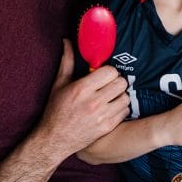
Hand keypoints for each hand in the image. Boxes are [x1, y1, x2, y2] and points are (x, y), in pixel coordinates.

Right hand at [40, 41, 129, 157]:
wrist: (55, 140)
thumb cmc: (56, 110)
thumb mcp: (59, 84)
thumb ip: (67, 61)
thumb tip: (67, 41)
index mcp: (81, 89)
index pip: (110, 71)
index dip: (108, 72)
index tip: (103, 75)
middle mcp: (93, 102)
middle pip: (121, 83)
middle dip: (116, 82)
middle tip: (108, 85)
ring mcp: (102, 116)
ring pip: (126, 97)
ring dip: (120, 95)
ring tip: (110, 97)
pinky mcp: (107, 127)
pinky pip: (125, 111)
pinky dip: (120, 108)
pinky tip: (110, 108)